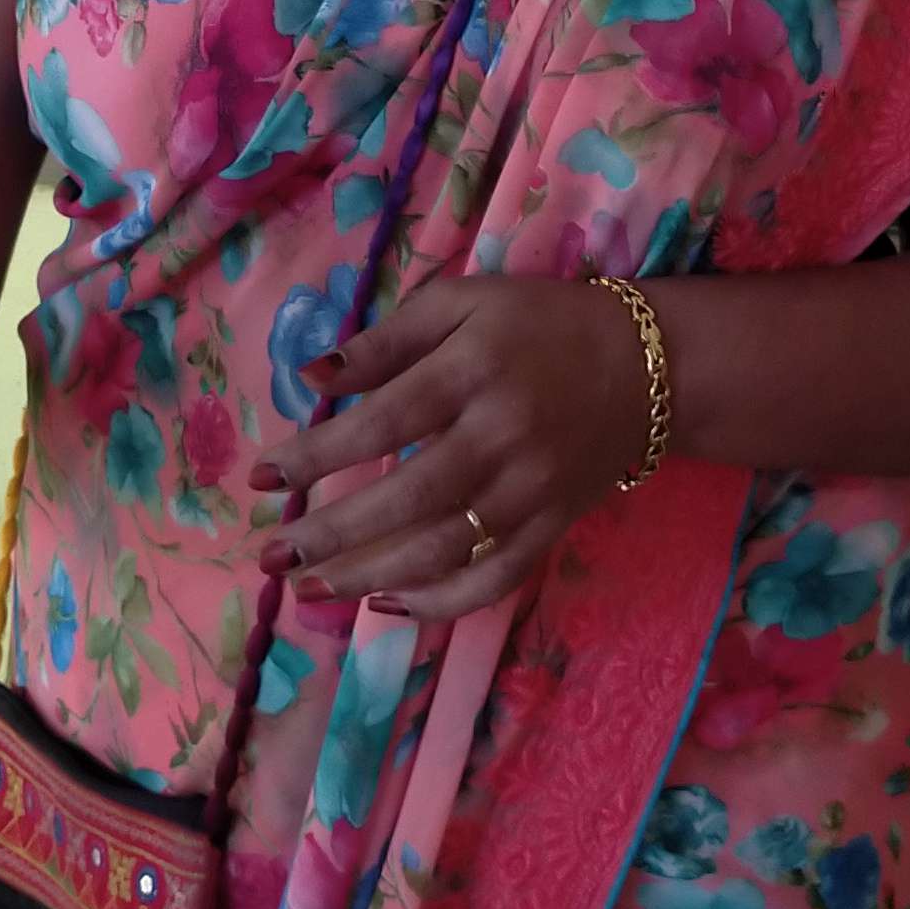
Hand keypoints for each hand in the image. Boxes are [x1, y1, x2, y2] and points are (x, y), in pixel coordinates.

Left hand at [249, 279, 651, 621]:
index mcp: (474, 372)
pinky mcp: (551, 527)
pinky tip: (388, 605)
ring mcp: (530, 492)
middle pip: (405, 499)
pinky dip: (439, 603)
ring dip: (367, 578)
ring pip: (442, 550)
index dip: (317, 454)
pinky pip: (492, 580)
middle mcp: (502, 438)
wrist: (647, 367)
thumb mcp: (466, 302)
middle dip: (330, 534)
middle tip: (272, 555)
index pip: (382, 421)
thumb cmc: (540, 324)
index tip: (262, 478)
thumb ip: (389, 338)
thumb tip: (313, 377)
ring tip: (309, 589)